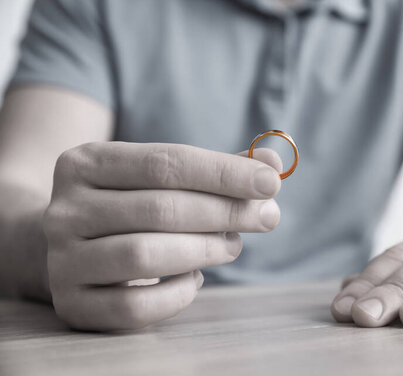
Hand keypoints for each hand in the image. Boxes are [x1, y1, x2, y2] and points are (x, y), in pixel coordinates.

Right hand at [44, 142, 281, 330]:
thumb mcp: (164, 176)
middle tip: (265, 217)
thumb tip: (274, 161)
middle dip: (225, 213)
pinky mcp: (72, 303)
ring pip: (146, 256)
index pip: (165, 162)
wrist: (71, 244)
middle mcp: (64, 209)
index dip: (223, 173)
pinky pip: (135, 306)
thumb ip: (218, 170)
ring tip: (232, 245)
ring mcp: (63, 259)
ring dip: (205, 250)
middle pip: (159, 208)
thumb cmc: (132, 203)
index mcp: (85, 162)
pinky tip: (196, 278)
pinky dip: (178, 295)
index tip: (270, 182)